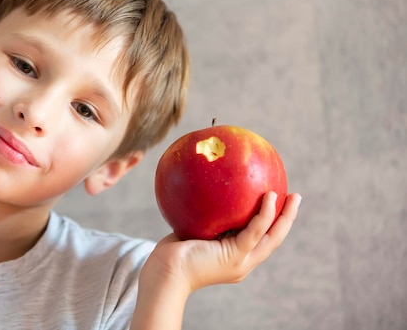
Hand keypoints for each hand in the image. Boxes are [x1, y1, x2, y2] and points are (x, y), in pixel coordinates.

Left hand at [142, 191, 301, 294]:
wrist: (166, 273)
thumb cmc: (172, 253)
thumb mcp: (192, 230)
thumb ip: (203, 216)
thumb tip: (205, 189)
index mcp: (235, 257)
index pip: (260, 239)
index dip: (272, 222)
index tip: (277, 201)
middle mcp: (242, 262)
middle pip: (274, 239)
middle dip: (287, 218)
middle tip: (295, 197)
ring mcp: (241, 261)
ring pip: (272, 237)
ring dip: (284, 215)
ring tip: (292, 196)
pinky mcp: (235, 256)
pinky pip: (255, 231)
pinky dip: (265, 214)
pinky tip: (270, 197)